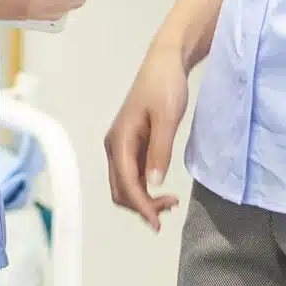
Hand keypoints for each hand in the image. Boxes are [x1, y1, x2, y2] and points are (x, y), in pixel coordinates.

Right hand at [106, 47, 190, 231]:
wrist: (165, 63)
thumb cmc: (165, 86)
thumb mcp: (167, 118)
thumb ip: (159, 151)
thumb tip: (152, 184)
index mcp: (119, 140)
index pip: (125, 183)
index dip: (141, 206)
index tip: (158, 222)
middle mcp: (114, 146)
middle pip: (120, 190)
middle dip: (141, 206)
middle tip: (171, 207)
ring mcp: (121, 146)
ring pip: (125, 184)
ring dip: (143, 199)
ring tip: (170, 201)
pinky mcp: (131, 144)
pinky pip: (132, 174)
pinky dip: (145, 188)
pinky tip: (161, 189)